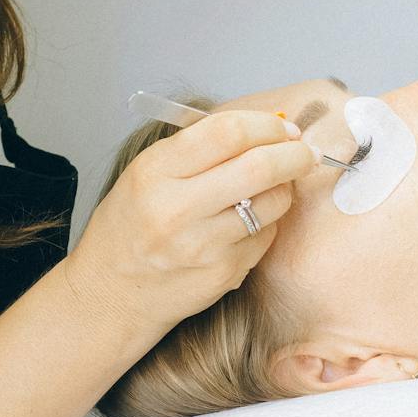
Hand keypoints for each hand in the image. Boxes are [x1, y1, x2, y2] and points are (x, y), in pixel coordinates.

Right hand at [72, 110, 316, 342]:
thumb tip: (267, 126)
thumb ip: (200, 147)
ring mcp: (202, 246)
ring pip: (272, 203)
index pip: (227, 132)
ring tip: (276, 184)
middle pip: (259, 167)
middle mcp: (177, 210)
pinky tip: (252, 219)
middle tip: (305, 151)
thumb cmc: (132, 224)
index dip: (265, 124)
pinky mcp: (224, 273)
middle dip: (295, 154)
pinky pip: (266, 236)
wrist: (112, 291)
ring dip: (286, 187)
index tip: (282, 126)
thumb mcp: (147, 172)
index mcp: (155, 172)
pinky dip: (269, 221)